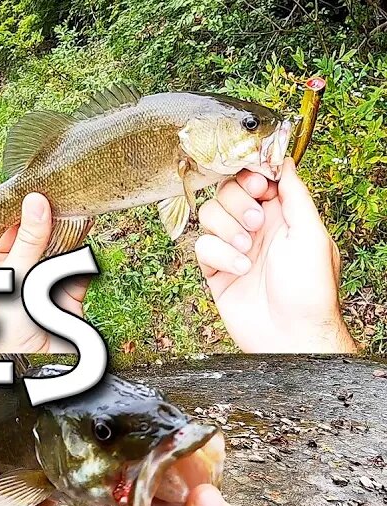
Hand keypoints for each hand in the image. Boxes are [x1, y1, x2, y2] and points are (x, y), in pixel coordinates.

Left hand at [0, 193, 89, 352]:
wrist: (34, 370)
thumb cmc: (5, 327)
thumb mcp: (11, 276)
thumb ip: (27, 240)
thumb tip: (36, 199)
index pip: (2, 231)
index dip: (16, 208)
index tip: (30, 182)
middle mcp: (15, 274)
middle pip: (33, 236)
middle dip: (46, 215)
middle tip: (58, 186)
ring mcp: (41, 285)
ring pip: (56, 248)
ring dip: (66, 226)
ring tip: (75, 198)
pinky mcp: (67, 296)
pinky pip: (75, 266)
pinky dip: (81, 247)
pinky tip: (86, 221)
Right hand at [194, 159, 355, 352]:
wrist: (290, 333)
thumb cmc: (310, 290)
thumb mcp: (311, 233)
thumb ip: (295, 195)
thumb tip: (284, 162)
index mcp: (283, 215)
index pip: (258, 179)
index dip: (251, 176)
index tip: (257, 184)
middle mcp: (257, 228)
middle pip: (228, 192)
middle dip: (237, 203)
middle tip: (255, 222)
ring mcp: (234, 247)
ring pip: (210, 216)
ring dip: (227, 230)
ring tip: (247, 249)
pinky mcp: (215, 269)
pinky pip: (202, 246)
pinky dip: (219, 255)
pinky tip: (239, 269)